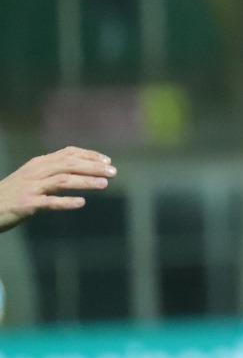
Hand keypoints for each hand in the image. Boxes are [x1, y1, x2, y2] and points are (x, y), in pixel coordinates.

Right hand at [0, 146, 114, 232]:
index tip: (107, 160)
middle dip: (93, 167)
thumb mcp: (32, 177)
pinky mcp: (27, 204)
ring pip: (63, 180)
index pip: (68, 153)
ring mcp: (31, 188)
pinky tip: (81, 203)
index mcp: (39, 163)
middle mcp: (36, 172)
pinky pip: (49, 202)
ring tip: (104, 184)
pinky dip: (66, 202)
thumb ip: (53, 171)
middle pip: (69, 164)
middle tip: (113, 172)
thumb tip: (82, 169)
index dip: (89, 155)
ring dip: (85, 181)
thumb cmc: (13, 193)